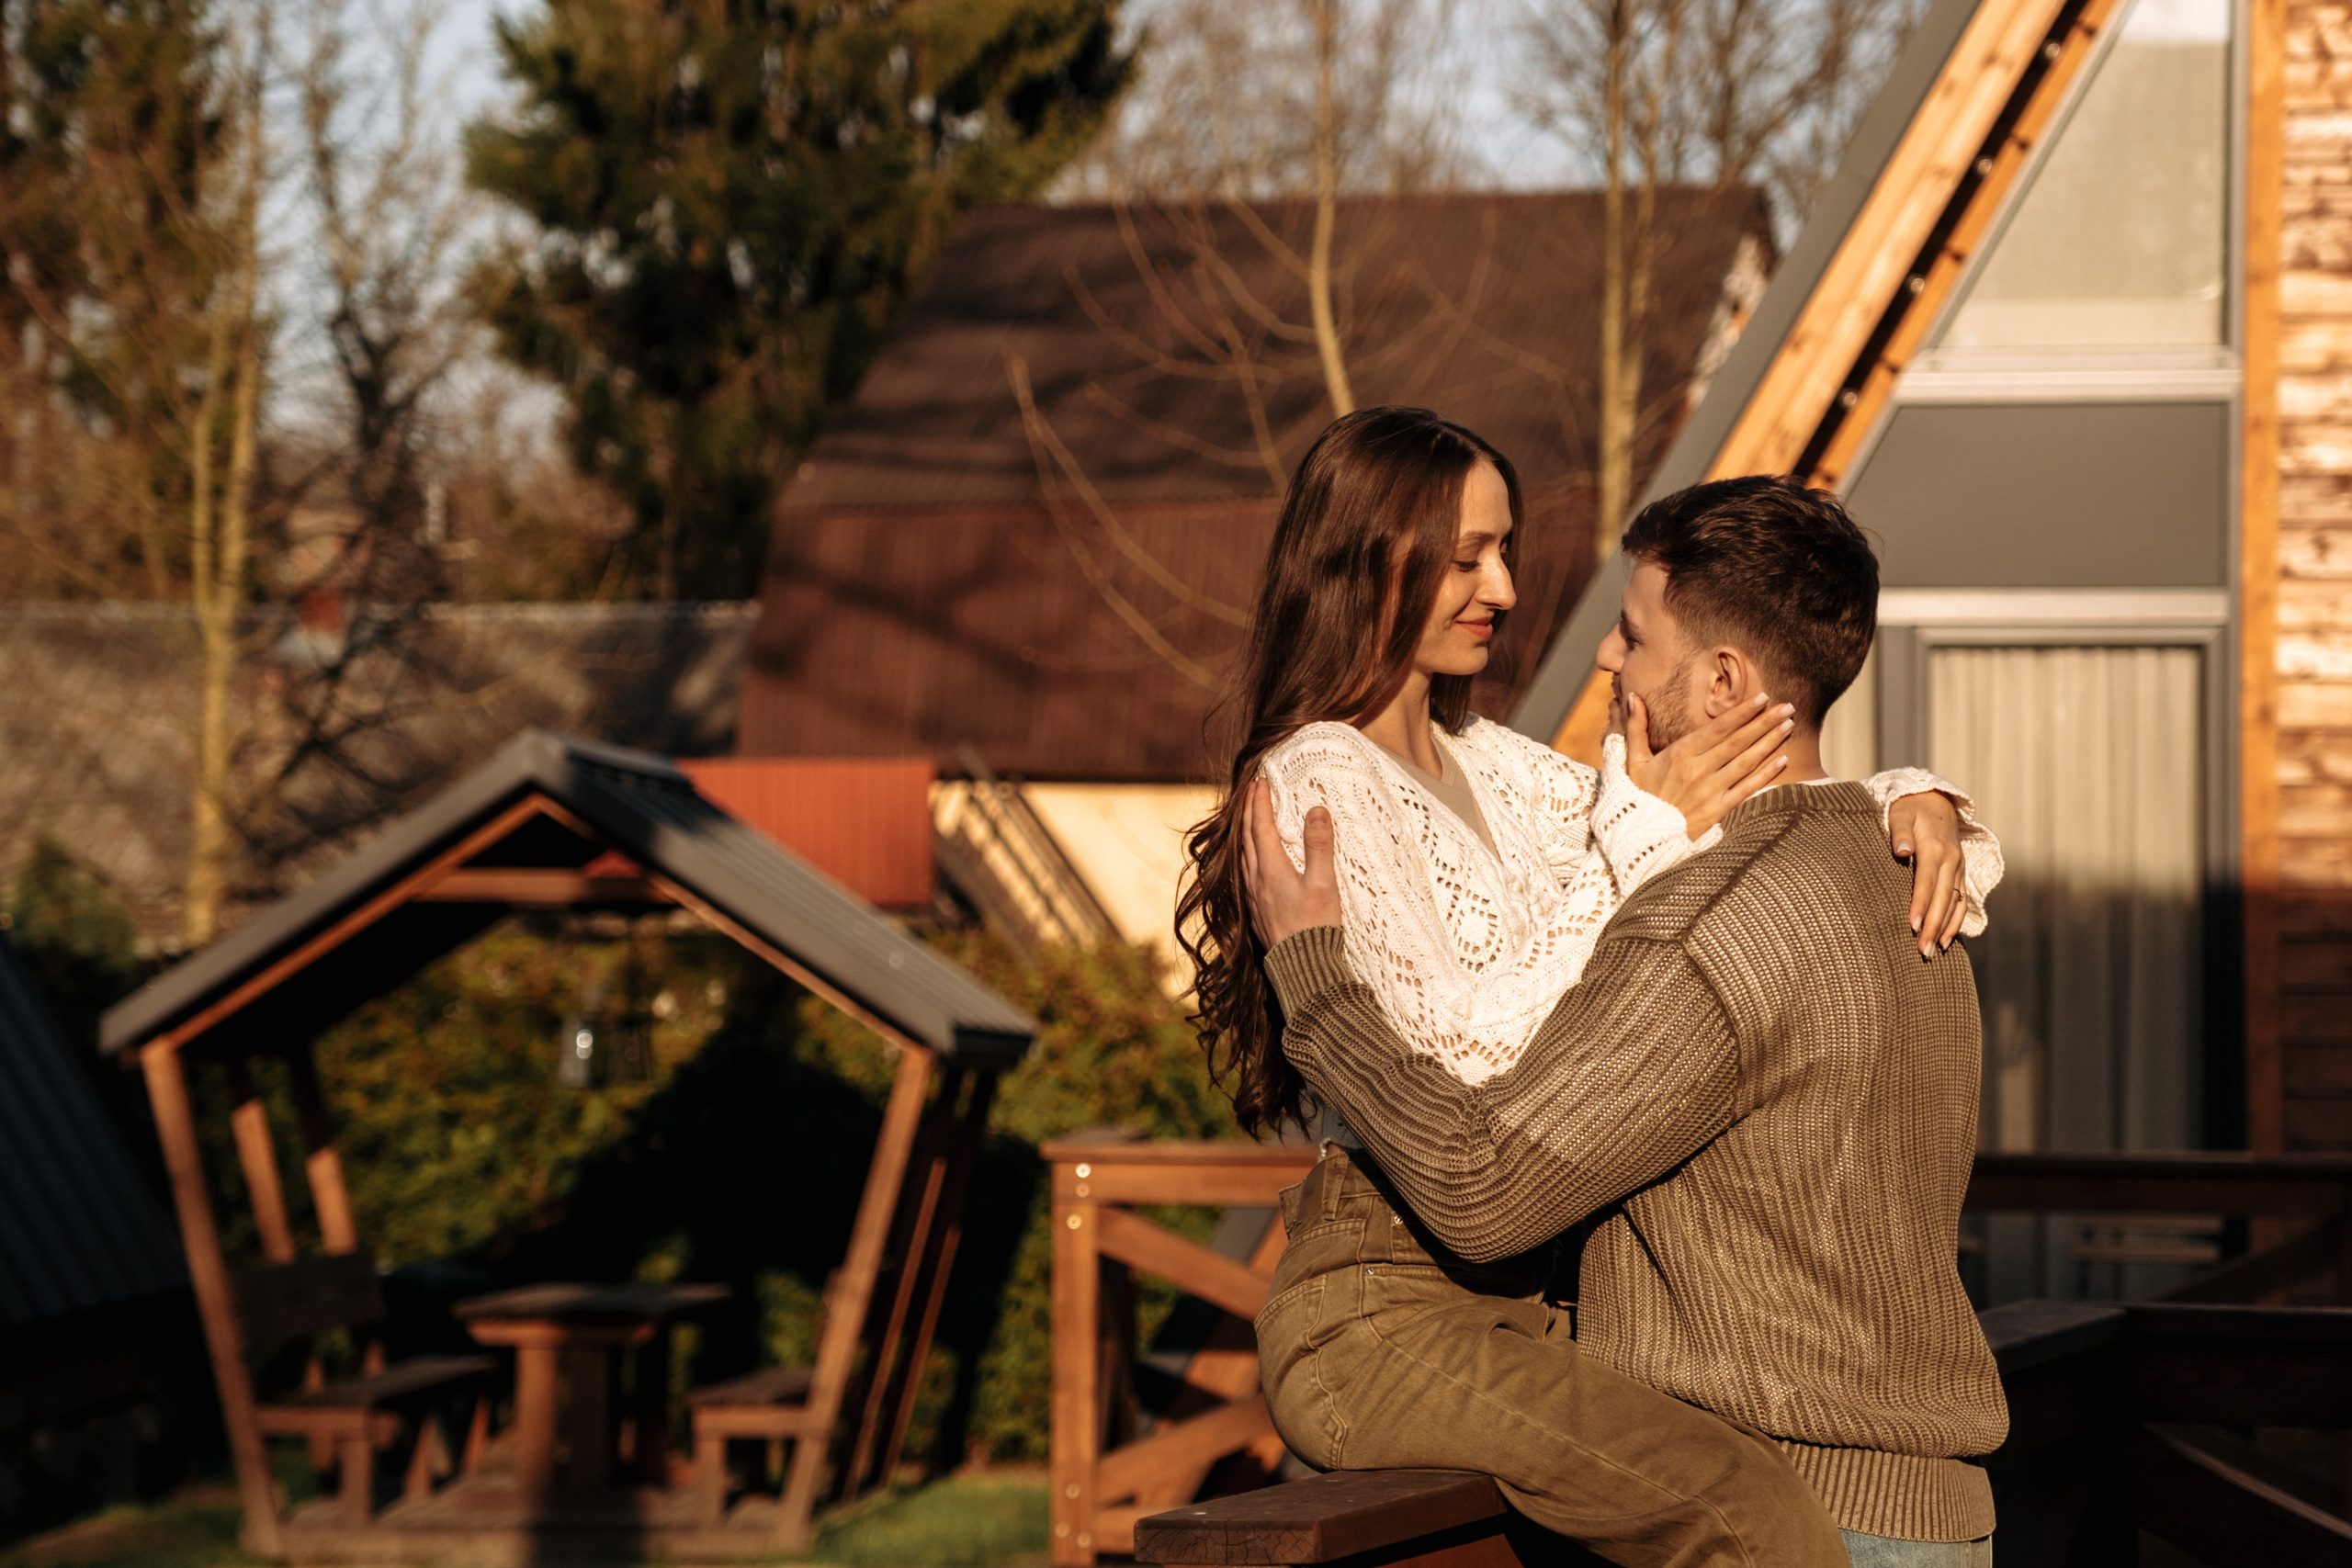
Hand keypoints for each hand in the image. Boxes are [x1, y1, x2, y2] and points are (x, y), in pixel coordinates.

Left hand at [1243, 779, 1342, 947]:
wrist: (1302, 969)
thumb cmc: (1315, 926)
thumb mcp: (1324, 883)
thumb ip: (1319, 845)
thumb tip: (1316, 809)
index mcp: (1270, 869)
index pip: (1261, 826)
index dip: (1259, 802)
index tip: (1260, 781)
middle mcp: (1256, 881)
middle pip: (1246, 838)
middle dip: (1248, 812)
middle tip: (1252, 792)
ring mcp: (1254, 897)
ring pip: (1243, 856)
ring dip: (1245, 833)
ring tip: (1250, 821)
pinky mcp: (1257, 911)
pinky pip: (1246, 873)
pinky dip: (1247, 855)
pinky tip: (1253, 862)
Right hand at [1624, 692, 1793, 837]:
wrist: (1638, 838)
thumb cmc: (1636, 796)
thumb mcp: (1632, 761)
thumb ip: (1635, 727)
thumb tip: (1631, 696)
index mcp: (1680, 754)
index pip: (1718, 728)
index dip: (1742, 712)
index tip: (1762, 697)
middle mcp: (1698, 769)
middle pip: (1738, 741)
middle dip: (1764, 722)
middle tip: (1787, 707)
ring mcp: (1710, 791)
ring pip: (1746, 761)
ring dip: (1770, 742)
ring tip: (1788, 726)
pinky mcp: (1717, 810)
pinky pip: (1746, 789)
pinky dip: (1766, 774)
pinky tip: (1782, 760)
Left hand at [1889, 792, 1967, 957]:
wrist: (1933, 799)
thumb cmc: (1909, 808)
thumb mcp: (1900, 814)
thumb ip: (1900, 832)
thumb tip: (1902, 852)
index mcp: (1936, 848)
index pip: (1927, 882)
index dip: (1921, 905)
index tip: (1913, 927)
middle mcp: (1952, 860)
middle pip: (1943, 898)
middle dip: (1934, 926)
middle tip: (1923, 951)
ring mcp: (1959, 868)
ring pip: (1955, 903)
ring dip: (1946, 928)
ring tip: (1934, 951)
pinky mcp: (1960, 873)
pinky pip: (1961, 900)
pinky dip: (1956, 921)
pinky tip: (1947, 939)